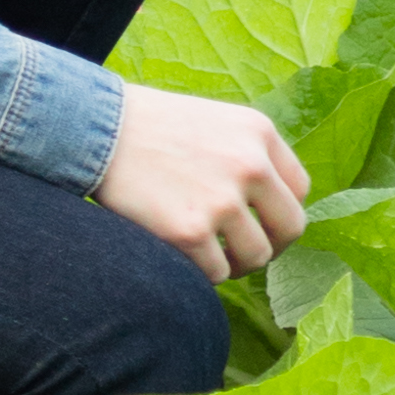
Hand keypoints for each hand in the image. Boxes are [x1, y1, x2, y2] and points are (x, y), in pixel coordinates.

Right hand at [103, 82, 313, 288]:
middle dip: (270, 246)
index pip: (299, 189)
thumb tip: (269, 207)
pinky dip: (201, 272)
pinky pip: (216, 273)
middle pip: (290, 228)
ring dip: (234, 263)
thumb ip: (247, 154)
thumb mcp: (214, 121)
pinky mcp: (190, 231)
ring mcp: (222, 201)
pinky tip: (180, 254)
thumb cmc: (150, 127)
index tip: (261, 224)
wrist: (95, 127)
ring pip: (254, 257)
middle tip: (244, 253)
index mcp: (259, 133)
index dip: (281, 213)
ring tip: (207, 254)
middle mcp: (250, 165)